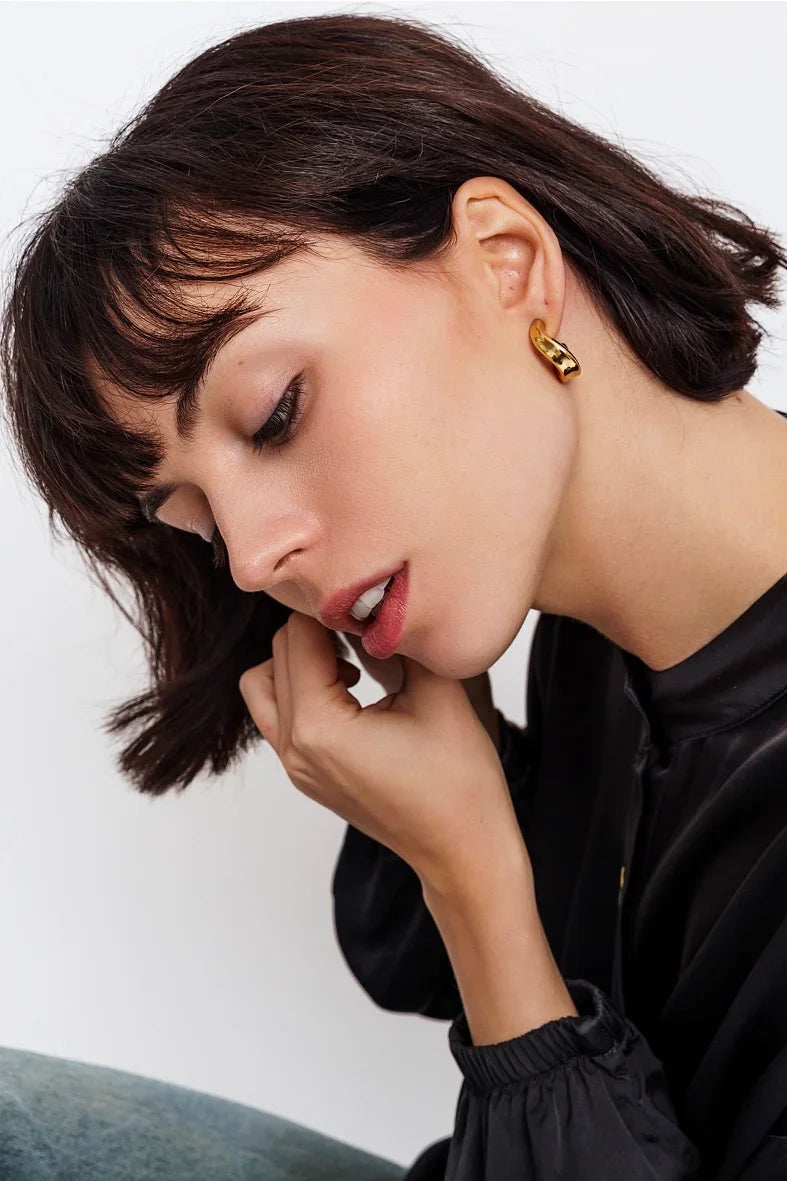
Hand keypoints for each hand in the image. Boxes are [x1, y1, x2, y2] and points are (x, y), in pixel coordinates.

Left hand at [239, 612, 529, 892]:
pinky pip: (280, 715)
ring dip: (298, 660)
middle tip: (361, 621)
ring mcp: (296, 766)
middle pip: (276, 655)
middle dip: (314, 630)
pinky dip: (301, 689)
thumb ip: (398, 640)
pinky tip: (351, 686)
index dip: (329, 607)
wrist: (463, 851)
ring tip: (349, 658)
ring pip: (264, 685)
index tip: (362, 598)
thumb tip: (376, 599)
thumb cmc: (459, 782)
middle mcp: (294, 748)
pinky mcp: (305, 774)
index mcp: (319, 728)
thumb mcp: (437, 693)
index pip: (297, 637)